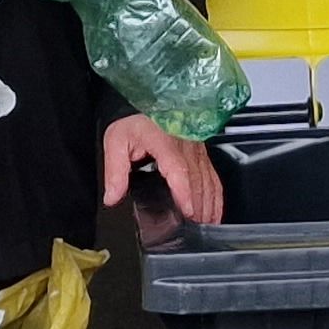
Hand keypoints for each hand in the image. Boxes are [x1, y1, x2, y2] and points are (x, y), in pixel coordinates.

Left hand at [103, 115, 222, 239]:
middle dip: (199, 207)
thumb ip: (115, 170)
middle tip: (196, 230)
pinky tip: (214, 211)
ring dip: (209, 204)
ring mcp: (197, 149)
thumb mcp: (116, 140)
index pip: (178, 168)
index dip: (184, 191)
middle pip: (197, 180)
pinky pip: (213, 176)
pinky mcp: (202, 153)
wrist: (151, 99)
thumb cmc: (134, 120)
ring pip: (208, 180)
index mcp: (164, 140)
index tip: (188, 210)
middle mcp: (185, 145)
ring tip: (206, 226)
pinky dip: (216, 196)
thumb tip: (112, 197)